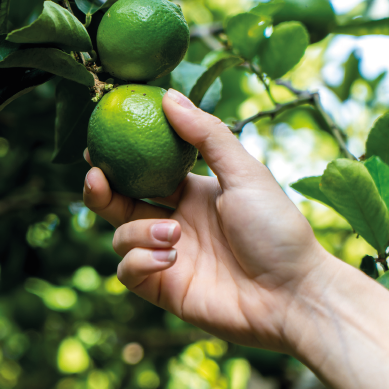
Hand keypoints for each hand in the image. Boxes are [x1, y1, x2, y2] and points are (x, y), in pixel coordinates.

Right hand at [83, 88, 332, 352]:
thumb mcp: (245, 173)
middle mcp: (173, 223)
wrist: (293, 294)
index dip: (117, 162)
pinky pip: (128, 271)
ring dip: (138, 231)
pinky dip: (141, 261)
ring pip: (121, 237)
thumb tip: (168, 94)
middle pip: (119, 205)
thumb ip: (207, 135)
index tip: (96, 146)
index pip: (143, 174)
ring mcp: (165, 257)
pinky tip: (171, 260)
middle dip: (100, 191)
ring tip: (175, 235)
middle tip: (96, 176)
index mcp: (191, 194)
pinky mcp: (162, 288)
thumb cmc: (276, 230)